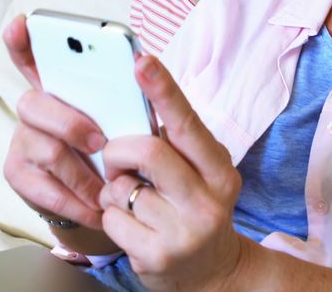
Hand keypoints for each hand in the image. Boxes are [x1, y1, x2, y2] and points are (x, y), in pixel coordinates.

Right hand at [1, 14, 108, 231]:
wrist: (101, 200)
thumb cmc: (115, 150)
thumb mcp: (123, 122)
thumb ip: (122, 98)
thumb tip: (142, 70)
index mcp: (59, 87)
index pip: (33, 55)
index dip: (23, 39)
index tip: (22, 23)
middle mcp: (33, 109)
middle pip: (35, 103)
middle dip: (71, 124)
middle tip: (100, 143)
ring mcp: (21, 140)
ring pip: (48, 149)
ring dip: (84, 174)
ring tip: (108, 188)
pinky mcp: (16, 173)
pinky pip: (46, 187)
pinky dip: (77, 201)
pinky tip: (95, 206)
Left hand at [98, 55, 246, 290]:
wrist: (213, 274)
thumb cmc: (194, 208)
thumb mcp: (198, 173)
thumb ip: (174, 141)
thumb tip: (136, 91)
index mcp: (219, 169)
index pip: (186, 122)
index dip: (162, 90)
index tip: (142, 61)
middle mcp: (208, 200)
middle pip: (147, 152)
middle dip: (119, 151)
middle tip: (117, 160)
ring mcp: (183, 232)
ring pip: (122, 188)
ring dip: (115, 190)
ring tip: (132, 200)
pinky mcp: (156, 256)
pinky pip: (112, 218)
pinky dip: (112, 217)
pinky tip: (132, 226)